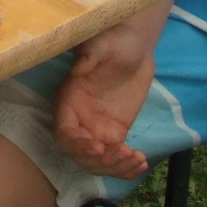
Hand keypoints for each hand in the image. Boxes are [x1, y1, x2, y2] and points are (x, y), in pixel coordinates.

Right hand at [52, 10, 164, 181]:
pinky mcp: (115, 132)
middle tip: (124, 153)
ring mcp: (97, 128)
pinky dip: (127, 168)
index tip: (99, 146)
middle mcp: (79, 119)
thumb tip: (80, 67)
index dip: (77, 144)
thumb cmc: (115, 38)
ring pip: (98, 162)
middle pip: (80, 154)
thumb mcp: (102, 42)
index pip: (64, 132)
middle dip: (100, 161)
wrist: (134, 44)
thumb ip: (90, 54)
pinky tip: (142, 163)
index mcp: (70, 100)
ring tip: (137, 159)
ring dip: (115, 168)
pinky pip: (115, 158)